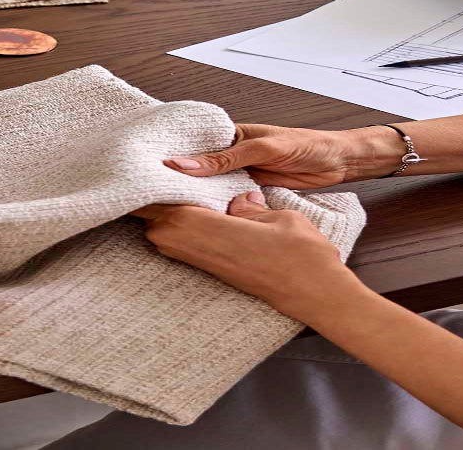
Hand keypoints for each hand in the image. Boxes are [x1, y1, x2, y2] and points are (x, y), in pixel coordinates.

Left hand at [133, 192, 367, 321]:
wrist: (317, 295)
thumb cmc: (302, 254)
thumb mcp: (277, 216)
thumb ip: (249, 207)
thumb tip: (237, 200)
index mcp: (204, 227)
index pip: (159, 203)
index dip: (148, 184)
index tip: (144, 166)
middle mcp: (195, 247)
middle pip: (152, 220)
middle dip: (150, 198)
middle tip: (154, 174)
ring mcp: (202, 262)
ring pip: (163, 233)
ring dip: (164, 214)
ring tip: (173, 189)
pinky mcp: (211, 271)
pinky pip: (181, 244)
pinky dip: (178, 227)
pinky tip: (194, 213)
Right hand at [165, 123, 404, 189]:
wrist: (338, 163)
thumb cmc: (305, 145)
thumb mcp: (262, 149)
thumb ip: (224, 159)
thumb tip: (183, 164)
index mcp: (230, 133)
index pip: (194, 142)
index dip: (172, 152)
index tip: (144, 165)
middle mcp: (230, 153)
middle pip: (198, 166)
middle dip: (178, 178)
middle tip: (149, 192)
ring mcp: (240, 173)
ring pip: (210, 185)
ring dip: (195, 194)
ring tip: (166, 206)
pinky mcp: (250, 190)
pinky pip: (226, 198)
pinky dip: (215, 206)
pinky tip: (198, 215)